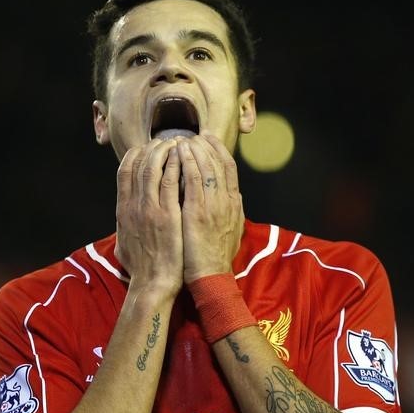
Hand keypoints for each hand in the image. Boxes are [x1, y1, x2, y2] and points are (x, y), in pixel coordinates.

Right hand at [115, 139, 183, 294]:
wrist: (153, 284)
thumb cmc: (142, 268)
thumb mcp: (123, 243)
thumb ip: (124, 226)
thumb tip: (124, 217)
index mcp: (122, 210)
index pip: (125, 170)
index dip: (136, 154)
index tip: (147, 148)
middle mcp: (133, 205)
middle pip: (139, 163)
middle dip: (153, 147)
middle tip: (166, 140)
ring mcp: (150, 209)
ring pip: (154, 167)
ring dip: (166, 151)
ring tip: (177, 142)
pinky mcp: (168, 214)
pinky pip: (171, 180)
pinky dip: (177, 165)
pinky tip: (184, 157)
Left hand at [178, 132, 243, 282]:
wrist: (211, 278)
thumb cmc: (216, 259)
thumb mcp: (231, 231)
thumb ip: (230, 212)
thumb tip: (232, 197)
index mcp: (234, 204)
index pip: (229, 168)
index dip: (219, 150)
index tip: (208, 138)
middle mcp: (227, 201)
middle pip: (219, 162)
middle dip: (206, 145)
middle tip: (193, 134)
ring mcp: (213, 205)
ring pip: (207, 167)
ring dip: (195, 149)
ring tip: (184, 138)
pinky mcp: (198, 212)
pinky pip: (193, 180)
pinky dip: (187, 163)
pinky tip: (179, 152)